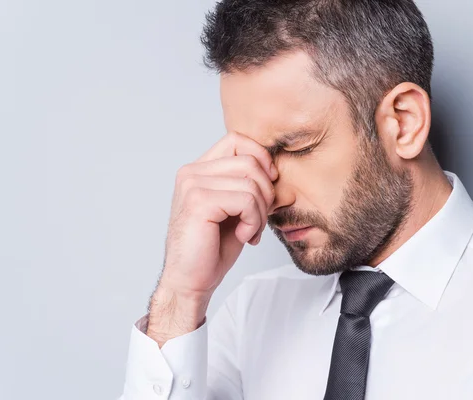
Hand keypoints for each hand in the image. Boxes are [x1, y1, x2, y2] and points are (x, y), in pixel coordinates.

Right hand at [147, 132, 277, 342]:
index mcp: (199, 170)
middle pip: (250, 161)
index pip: (238, 140)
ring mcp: (192, 185)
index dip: (261, 160)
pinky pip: (246, 200)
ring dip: (260, 212)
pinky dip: (253, 221)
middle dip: (266, 192)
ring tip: (249, 231)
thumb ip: (252, 187)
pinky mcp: (198, 202)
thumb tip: (281, 176)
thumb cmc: (212, 248)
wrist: (191, 281)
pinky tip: (243, 236)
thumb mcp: (237, 211)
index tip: (266, 189)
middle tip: (259, 220)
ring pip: (251, 182)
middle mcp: (191, 172)